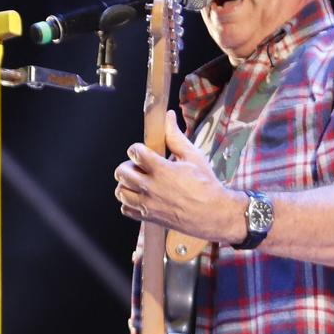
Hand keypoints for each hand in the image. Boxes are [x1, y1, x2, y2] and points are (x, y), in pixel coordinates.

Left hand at [113, 112, 243, 243]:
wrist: (213, 213)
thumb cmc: (206, 184)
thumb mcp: (193, 156)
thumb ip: (176, 136)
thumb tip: (168, 116)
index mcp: (162, 170)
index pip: (134, 152)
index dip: (137, 149)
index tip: (143, 151)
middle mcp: (151, 187)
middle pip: (121, 172)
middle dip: (129, 165)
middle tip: (140, 166)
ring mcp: (148, 204)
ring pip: (120, 191)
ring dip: (126, 184)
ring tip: (139, 181)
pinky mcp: (148, 217)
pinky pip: (125, 209)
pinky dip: (129, 202)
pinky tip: (141, 196)